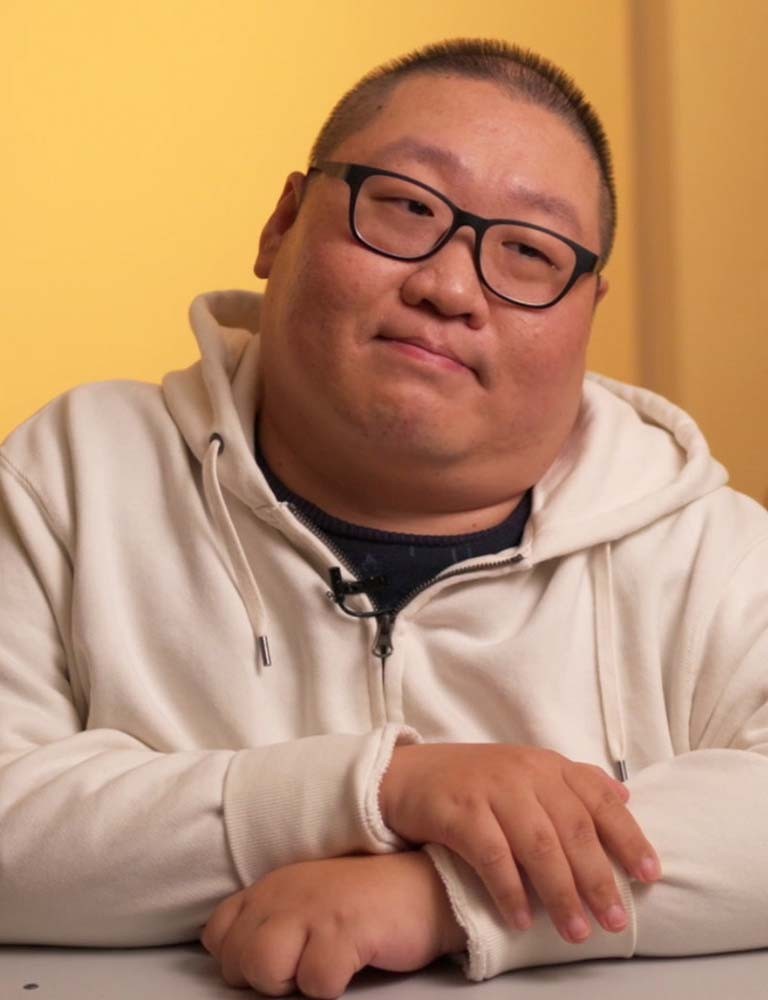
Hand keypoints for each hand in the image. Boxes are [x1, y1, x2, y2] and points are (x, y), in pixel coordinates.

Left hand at [201, 852, 465, 997]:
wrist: (424, 885)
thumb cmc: (363, 903)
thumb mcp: (305, 899)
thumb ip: (269, 920)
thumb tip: (240, 964)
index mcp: (271, 886)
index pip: (217, 933)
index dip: (239, 959)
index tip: (277, 959)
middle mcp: (284, 893)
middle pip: (237, 961)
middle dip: (266, 978)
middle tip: (306, 964)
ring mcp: (313, 909)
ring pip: (264, 969)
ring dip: (293, 981)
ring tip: (324, 964)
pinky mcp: (344, 930)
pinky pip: (316, 983)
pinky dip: (333, 984)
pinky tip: (353, 960)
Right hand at [380, 744, 660, 944]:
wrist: (411, 775)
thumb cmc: (476, 781)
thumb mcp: (526, 772)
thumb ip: (573, 784)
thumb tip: (625, 796)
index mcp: (548, 766)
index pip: (599, 799)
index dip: (628, 837)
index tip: (650, 876)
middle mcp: (526, 773)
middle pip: (573, 828)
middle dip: (598, 879)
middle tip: (615, 922)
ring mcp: (492, 789)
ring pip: (538, 845)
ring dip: (561, 893)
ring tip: (575, 932)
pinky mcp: (460, 810)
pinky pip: (493, 856)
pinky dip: (511, 891)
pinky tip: (521, 920)